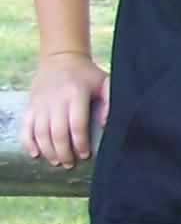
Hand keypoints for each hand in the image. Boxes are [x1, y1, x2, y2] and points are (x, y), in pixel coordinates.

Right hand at [21, 51, 106, 167]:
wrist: (61, 59)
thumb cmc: (87, 75)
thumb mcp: (105, 81)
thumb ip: (110, 101)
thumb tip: (104, 124)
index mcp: (75, 94)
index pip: (76, 124)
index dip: (80, 143)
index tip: (85, 155)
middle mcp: (55, 100)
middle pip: (57, 132)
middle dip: (63, 152)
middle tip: (69, 164)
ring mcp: (40, 103)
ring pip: (40, 132)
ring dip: (47, 150)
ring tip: (57, 162)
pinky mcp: (31, 105)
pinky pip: (26, 126)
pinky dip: (28, 142)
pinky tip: (35, 154)